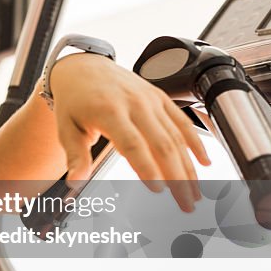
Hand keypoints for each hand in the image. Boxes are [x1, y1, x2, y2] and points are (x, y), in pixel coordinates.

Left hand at [50, 53, 210, 210]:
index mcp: (109, 111)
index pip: (132, 143)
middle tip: (185, 204)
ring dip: (189, 167)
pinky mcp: (161, 97)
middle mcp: (135, 104)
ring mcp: (151, 100)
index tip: (158, 189)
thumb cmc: (74, 99)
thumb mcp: (66, 127)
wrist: (83, 66)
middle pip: (162, 144)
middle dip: (177, 177)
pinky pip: (183, 122)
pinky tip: (204, 163)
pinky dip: (196, 142)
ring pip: (177, 136)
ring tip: (194, 193)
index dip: (147, 167)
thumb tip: (76, 182)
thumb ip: (75, 156)